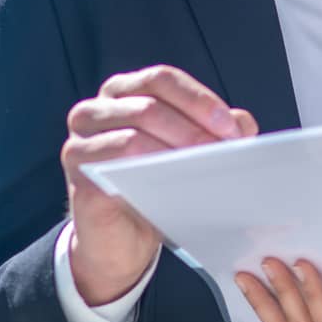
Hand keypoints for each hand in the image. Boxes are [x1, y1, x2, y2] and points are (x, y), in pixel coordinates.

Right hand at [62, 65, 255, 302]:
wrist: (120, 243)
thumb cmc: (151, 189)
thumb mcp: (186, 154)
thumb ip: (212, 131)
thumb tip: (242, 124)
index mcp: (121, 93)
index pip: (161, 79)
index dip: (199, 100)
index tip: (230, 128)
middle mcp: (94, 111)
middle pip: (149, 103)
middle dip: (193, 128)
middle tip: (224, 152)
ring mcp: (80, 142)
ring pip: (134, 132)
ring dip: (176, 149)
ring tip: (205, 168)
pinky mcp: (78, 174)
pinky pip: (116, 164)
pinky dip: (151, 170)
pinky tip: (174, 184)